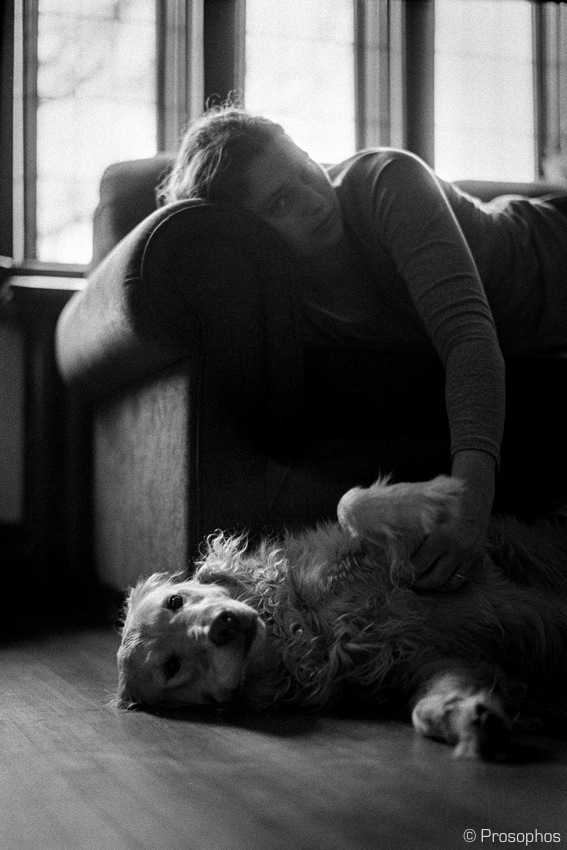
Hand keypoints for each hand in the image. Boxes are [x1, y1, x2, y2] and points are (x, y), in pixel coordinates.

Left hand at [411, 450, 495, 591]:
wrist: (474, 496)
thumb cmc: (444, 502)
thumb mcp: (426, 513)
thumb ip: (412, 532)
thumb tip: (393, 550)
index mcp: (440, 537)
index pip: (418, 566)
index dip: (405, 574)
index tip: (397, 576)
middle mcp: (456, 549)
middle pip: (434, 579)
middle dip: (418, 585)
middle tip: (408, 584)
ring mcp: (469, 555)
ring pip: (450, 584)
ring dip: (435, 588)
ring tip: (423, 584)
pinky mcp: (478, 558)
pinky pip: (463, 579)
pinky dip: (450, 582)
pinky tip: (440, 579)